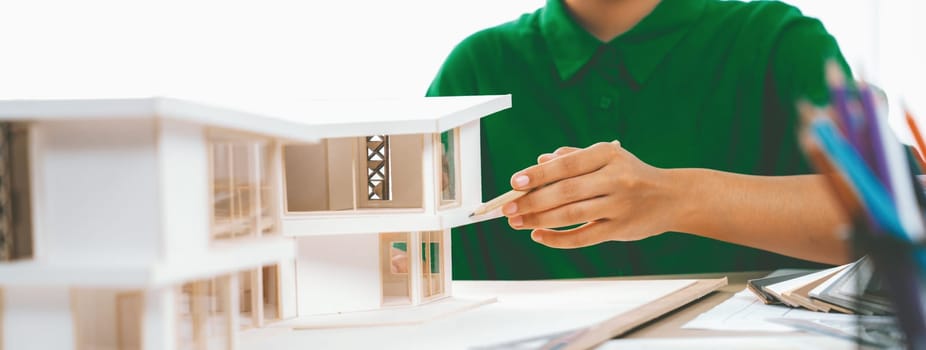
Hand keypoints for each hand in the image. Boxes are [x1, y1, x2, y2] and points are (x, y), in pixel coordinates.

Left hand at [502, 141, 682, 247]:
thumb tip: (539, 162)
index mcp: (608, 154)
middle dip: (532, 201)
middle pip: (565, 191)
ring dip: (539, 220)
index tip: (514, 182)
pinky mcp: (620, 229)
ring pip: (571, 215)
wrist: (671, 198)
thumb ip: (573, 157)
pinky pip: (583, 237)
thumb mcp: (606, 157)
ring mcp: (619, 205)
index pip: (566, 164)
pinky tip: (539, 236)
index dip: (538, 175)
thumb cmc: (630, 174)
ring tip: (517, 221)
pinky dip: (558, 239)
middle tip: (507, 208)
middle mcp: (615, 178)